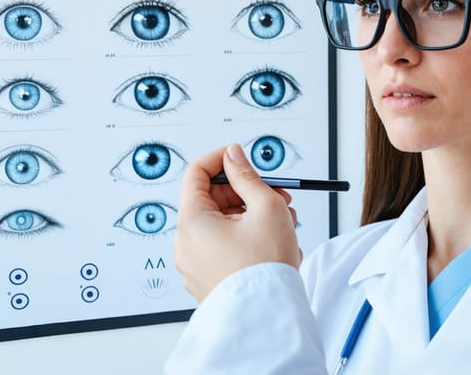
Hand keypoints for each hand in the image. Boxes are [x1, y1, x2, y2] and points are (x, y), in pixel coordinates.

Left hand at [173, 143, 302, 300]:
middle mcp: (186, 242)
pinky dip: (246, 239)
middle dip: (247, 193)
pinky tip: (273, 244)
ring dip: (253, 216)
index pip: (196, 173)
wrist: (266, 314)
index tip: (242, 157)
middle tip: (277, 194)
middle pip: (212, 200)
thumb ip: (247, 175)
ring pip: (223, 225)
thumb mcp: (265, 206)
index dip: (222, 159)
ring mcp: (194, 263)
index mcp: (191, 220)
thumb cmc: (264, 265)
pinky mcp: (207, 278)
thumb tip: (234, 156)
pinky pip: (224, 247)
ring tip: (284, 224)